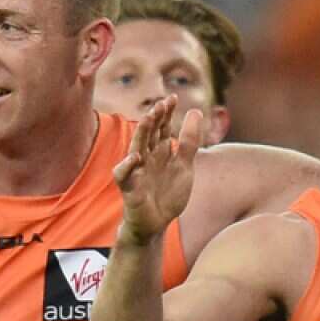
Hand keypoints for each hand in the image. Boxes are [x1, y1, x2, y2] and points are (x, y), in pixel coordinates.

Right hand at [113, 95, 201, 244]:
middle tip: (161, 103)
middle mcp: (147, 157)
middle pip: (149, 134)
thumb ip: (189, 141)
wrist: (157, 223)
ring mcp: (137, 171)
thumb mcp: (184, 165)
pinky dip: (128, 165)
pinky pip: (123, 174)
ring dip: (142, 132)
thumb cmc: (168, 193)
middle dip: (155, 118)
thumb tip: (196, 111)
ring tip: (149, 117)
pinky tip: (136, 156)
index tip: (173, 97)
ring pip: (136, 147)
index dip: (166, 113)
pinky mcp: (129, 188)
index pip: (162, 127)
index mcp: (160, 152)